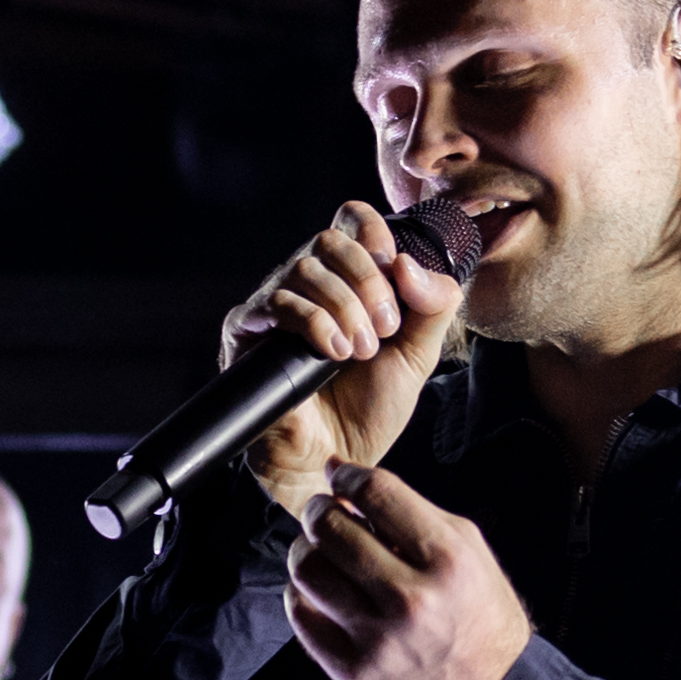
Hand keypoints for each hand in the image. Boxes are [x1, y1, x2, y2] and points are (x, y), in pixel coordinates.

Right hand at [226, 200, 467, 516]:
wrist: (333, 458)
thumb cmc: (369, 409)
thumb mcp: (418, 354)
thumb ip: (433, 305)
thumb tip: (410, 262)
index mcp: (348, 279)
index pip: (351, 220)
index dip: (373, 233)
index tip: (395, 272)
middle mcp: (308, 284)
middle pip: (330, 239)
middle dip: (366, 281)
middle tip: (384, 329)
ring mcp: (275, 305)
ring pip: (304, 268)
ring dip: (344, 308)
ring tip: (359, 351)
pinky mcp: (247, 331)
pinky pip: (276, 303)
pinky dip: (314, 323)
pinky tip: (332, 353)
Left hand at [285, 465, 528, 679]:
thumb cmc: (481, 621)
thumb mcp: (470, 555)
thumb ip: (412, 512)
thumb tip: (344, 475)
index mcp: (447, 560)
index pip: (376, 492)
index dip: (347, 476)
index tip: (338, 477)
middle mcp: (412, 598)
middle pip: (332, 528)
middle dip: (319, 511)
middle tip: (322, 513)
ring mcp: (378, 639)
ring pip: (307, 570)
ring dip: (304, 550)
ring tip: (317, 551)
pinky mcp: (353, 673)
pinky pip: (302, 617)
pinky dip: (302, 595)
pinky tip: (318, 592)